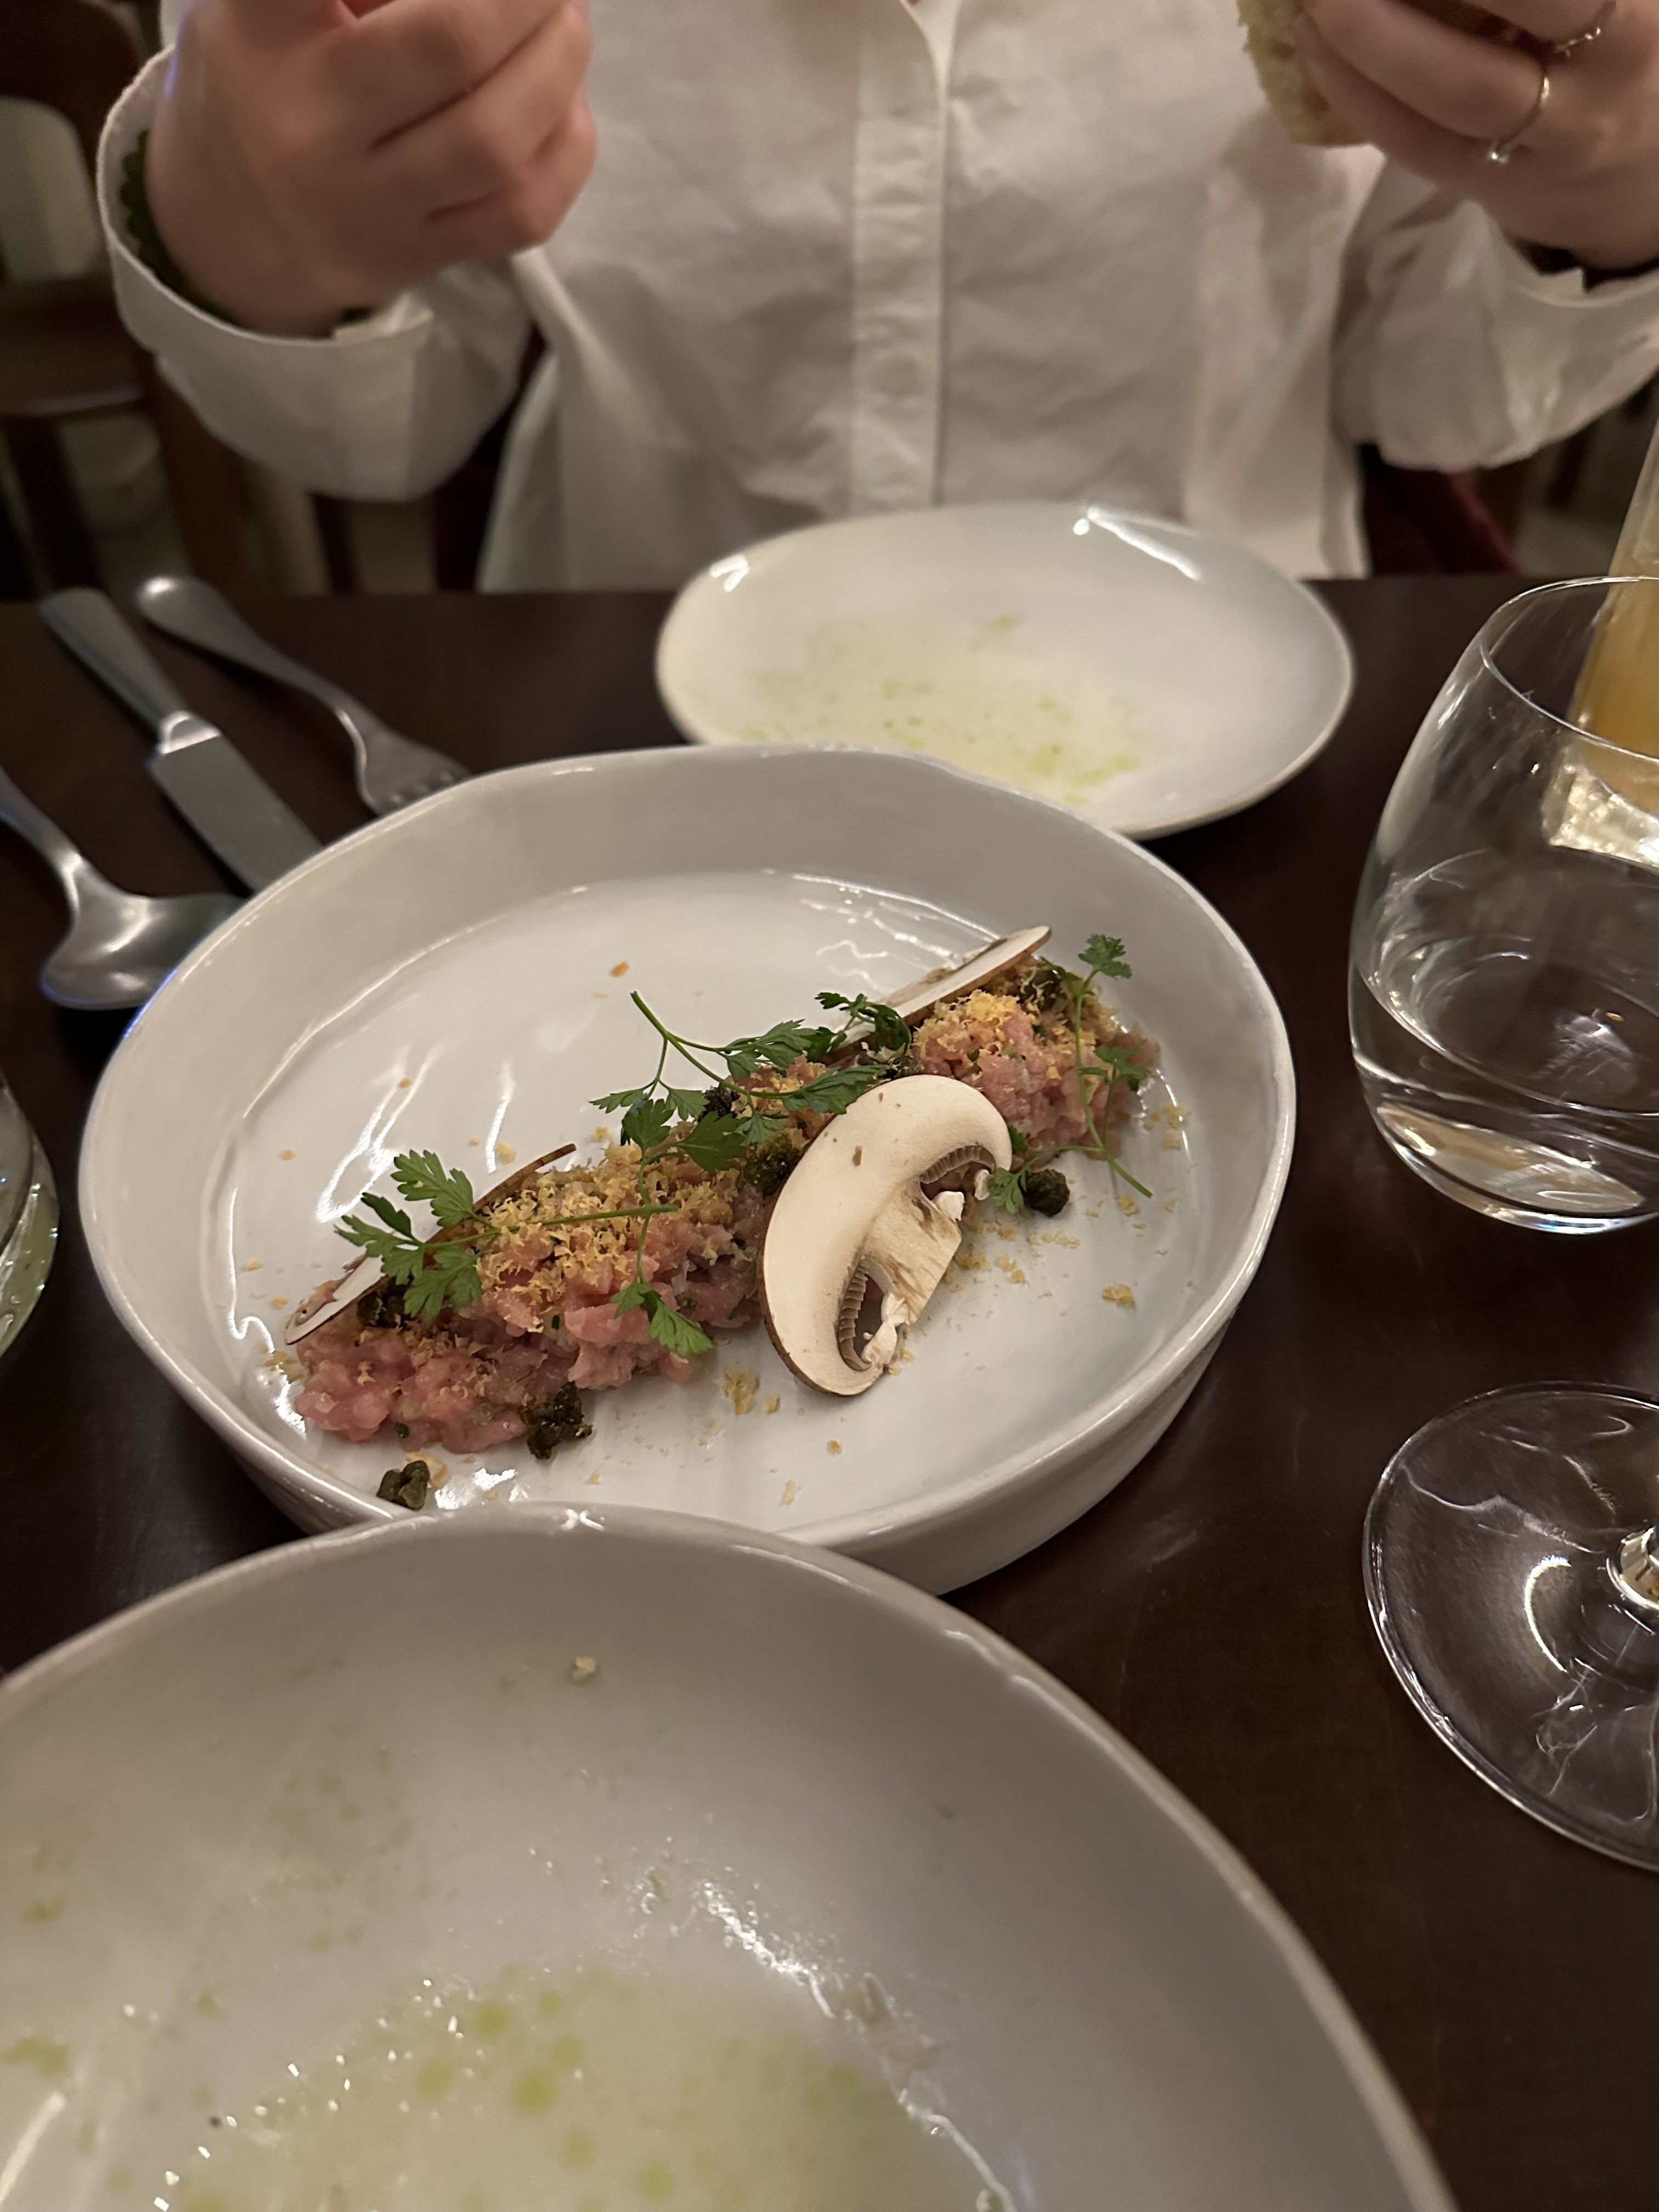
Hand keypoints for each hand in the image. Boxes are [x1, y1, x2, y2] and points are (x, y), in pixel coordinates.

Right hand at [145, 0, 594, 334]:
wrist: (220, 234)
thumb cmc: (255, 80)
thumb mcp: (261, 4)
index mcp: (260, 30)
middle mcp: (310, 123)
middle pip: (455, 40)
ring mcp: (366, 204)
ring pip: (496, 137)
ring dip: (559, 64)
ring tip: (565, 22)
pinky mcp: (413, 258)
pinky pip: (520, 213)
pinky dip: (565, 150)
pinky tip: (563, 106)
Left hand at [1297, 0, 1658, 272]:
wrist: (1637, 177)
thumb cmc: (1617, 47)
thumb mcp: (1608, 1)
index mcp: (1636, 9)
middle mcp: (1604, 69)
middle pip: (1523, 2)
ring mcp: (1545, 138)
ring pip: (1455, 87)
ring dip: (1371, 35)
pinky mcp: (1486, 183)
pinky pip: (1414, 141)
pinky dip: (1356, 90)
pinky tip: (1314, 44)